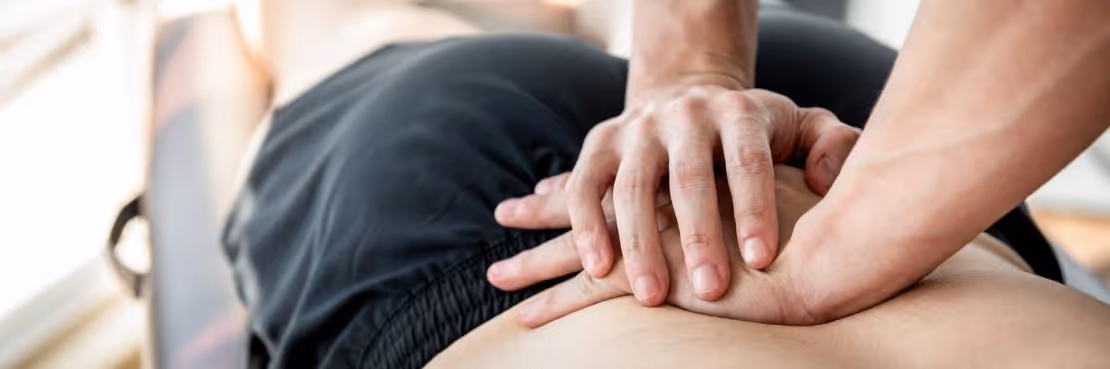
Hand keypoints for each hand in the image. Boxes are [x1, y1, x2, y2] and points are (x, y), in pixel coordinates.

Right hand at [495, 82, 859, 304]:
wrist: (687, 98)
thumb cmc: (753, 133)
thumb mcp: (800, 126)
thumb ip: (831, 145)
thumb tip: (825, 181)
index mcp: (737, 112)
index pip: (748, 160)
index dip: (755, 208)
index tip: (763, 260)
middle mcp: (685, 115)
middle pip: (689, 177)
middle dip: (699, 237)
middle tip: (711, 290)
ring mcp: (638, 129)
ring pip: (632, 187)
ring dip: (639, 245)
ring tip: (652, 296)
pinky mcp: (600, 145)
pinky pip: (584, 186)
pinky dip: (586, 226)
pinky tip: (598, 269)